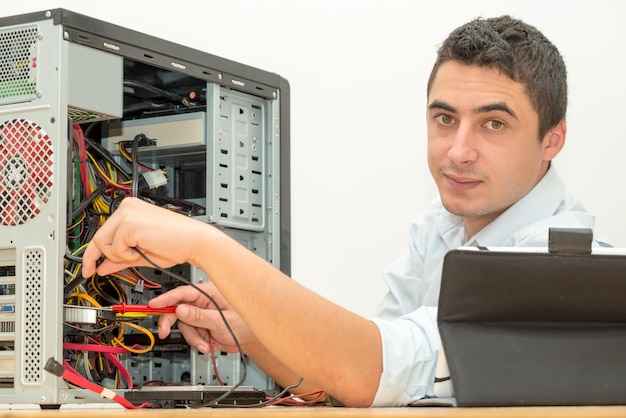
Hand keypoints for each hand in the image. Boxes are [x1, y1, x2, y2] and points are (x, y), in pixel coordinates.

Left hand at [81, 197, 206, 277]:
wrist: (194, 242)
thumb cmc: (177, 243)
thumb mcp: (141, 253)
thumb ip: (120, 258)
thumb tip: (102, 266)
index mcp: (131, 209)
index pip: (102, 231)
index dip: (93, 253)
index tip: (88, 266)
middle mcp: (127, 207)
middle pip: (98, 238)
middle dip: (103, 258)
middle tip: (96, 271)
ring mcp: (127, 214)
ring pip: (103, 244)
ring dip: (119, 257)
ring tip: (140, 253)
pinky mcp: (129, 224)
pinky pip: (115, 248)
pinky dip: (127, 256)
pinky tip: (144, 249)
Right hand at [149, 281, 258, 353]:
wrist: (251, 340)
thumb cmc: (245, 324)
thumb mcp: (221, 321)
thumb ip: (200, 316)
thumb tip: (180, 310)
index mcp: (210, 293)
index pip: (183, 293)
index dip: (167, 298)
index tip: (154, 305)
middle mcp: (204, 302)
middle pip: (178, 309)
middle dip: (170, 322)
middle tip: (164, 332)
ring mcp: (202, 314)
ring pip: (184, 325)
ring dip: (192, 338)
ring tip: (205, 344)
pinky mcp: (201, 326)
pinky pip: (190, 334)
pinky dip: (197, 342)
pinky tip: (208, 344)